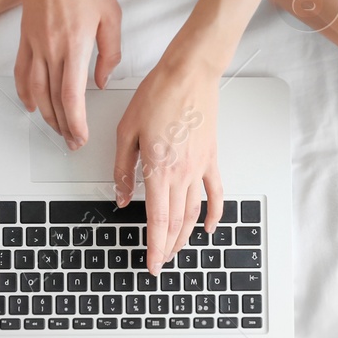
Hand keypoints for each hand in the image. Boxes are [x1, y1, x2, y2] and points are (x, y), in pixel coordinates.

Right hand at [14, 0, 120, 147]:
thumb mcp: (111, 15)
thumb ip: (109, 52)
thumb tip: (102, 79)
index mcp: (74, 44)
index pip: (71, 96)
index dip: (76, 122)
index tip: (81, 137)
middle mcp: (50, 48)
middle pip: (53, 99)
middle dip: (63, 126)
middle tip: (72, 141)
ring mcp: (34, 43)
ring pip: (36, 91)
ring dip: (46, 115)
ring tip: (56, 129)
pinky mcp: (25, 37)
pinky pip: (22, 73)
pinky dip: (25, 93)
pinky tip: (31, 105)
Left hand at [113, 60, 220, 272]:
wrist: (190, 73)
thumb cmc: (159, 94)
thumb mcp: (127, 131)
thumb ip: (123, 169)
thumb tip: (121, 196)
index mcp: (159, 168)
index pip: (157, 219)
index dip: (154, 247)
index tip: (151, 264)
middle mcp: (182, 173)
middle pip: (176, 222)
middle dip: (167, 247)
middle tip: (160, 262)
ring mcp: (200, 168)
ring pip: (193, 213)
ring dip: (185, 236)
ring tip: (175, 250)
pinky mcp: (211, 159)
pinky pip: (216, 193)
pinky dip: (214, 214)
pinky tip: (209, 228)